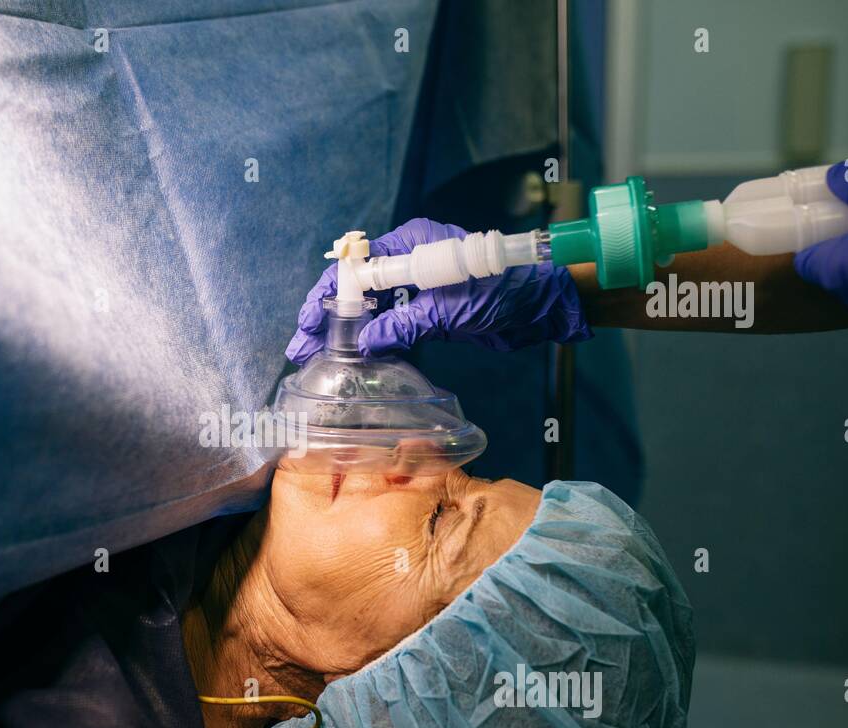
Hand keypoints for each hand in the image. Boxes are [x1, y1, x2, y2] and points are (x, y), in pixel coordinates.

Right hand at [286, 218, 588, 363]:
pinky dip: (376, 345)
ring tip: (321, 360)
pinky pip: (394, 328)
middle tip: (303, 348)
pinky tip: (358, 363)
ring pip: (372, 312)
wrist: (544, 307)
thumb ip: (406, 324)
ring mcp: (420, 288)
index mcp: (411, 244)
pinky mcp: (430, 313)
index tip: (307, 323)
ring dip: (348, 336)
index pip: (356, 267)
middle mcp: (410, 262)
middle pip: (357, 290)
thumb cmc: (506, 292)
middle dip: (329, 319)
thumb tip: (364, 343)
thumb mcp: (451, 308)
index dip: (327, 296)